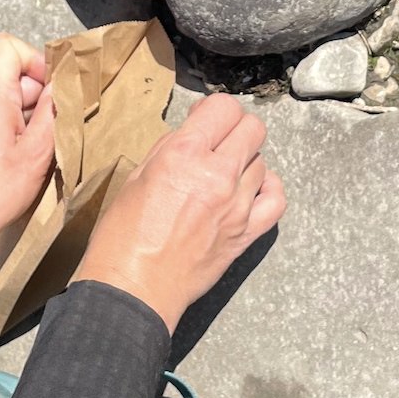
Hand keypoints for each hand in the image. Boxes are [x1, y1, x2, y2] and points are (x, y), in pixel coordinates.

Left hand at [0, 34, 55, 296]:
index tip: (48, 91)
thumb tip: (61, 86)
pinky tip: (13, 161)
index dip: (32, 60)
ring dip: (24, 118)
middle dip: (35, 98)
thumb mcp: (37, 154)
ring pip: (3, 99)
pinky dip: (8, 131)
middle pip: (10, 76)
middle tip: (46, 133)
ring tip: (30, 153)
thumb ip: (53, 113)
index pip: (6, 46)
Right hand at [75, 93, 285, 332]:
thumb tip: (192, 135)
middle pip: (253, 129)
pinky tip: (252, 191)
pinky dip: (268, 190)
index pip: (224, 108)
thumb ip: (169, 150)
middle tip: (218, 144)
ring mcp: (237, 206)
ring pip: (262, 163)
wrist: (133, 289)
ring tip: (224, 176)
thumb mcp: (136, 178)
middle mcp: (217, 175)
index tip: (205, 121)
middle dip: (235, 130)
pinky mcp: (246, 234)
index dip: (215, 110)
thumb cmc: (122, 237)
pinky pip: (276, 201)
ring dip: (245, 163)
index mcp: (184, 155)